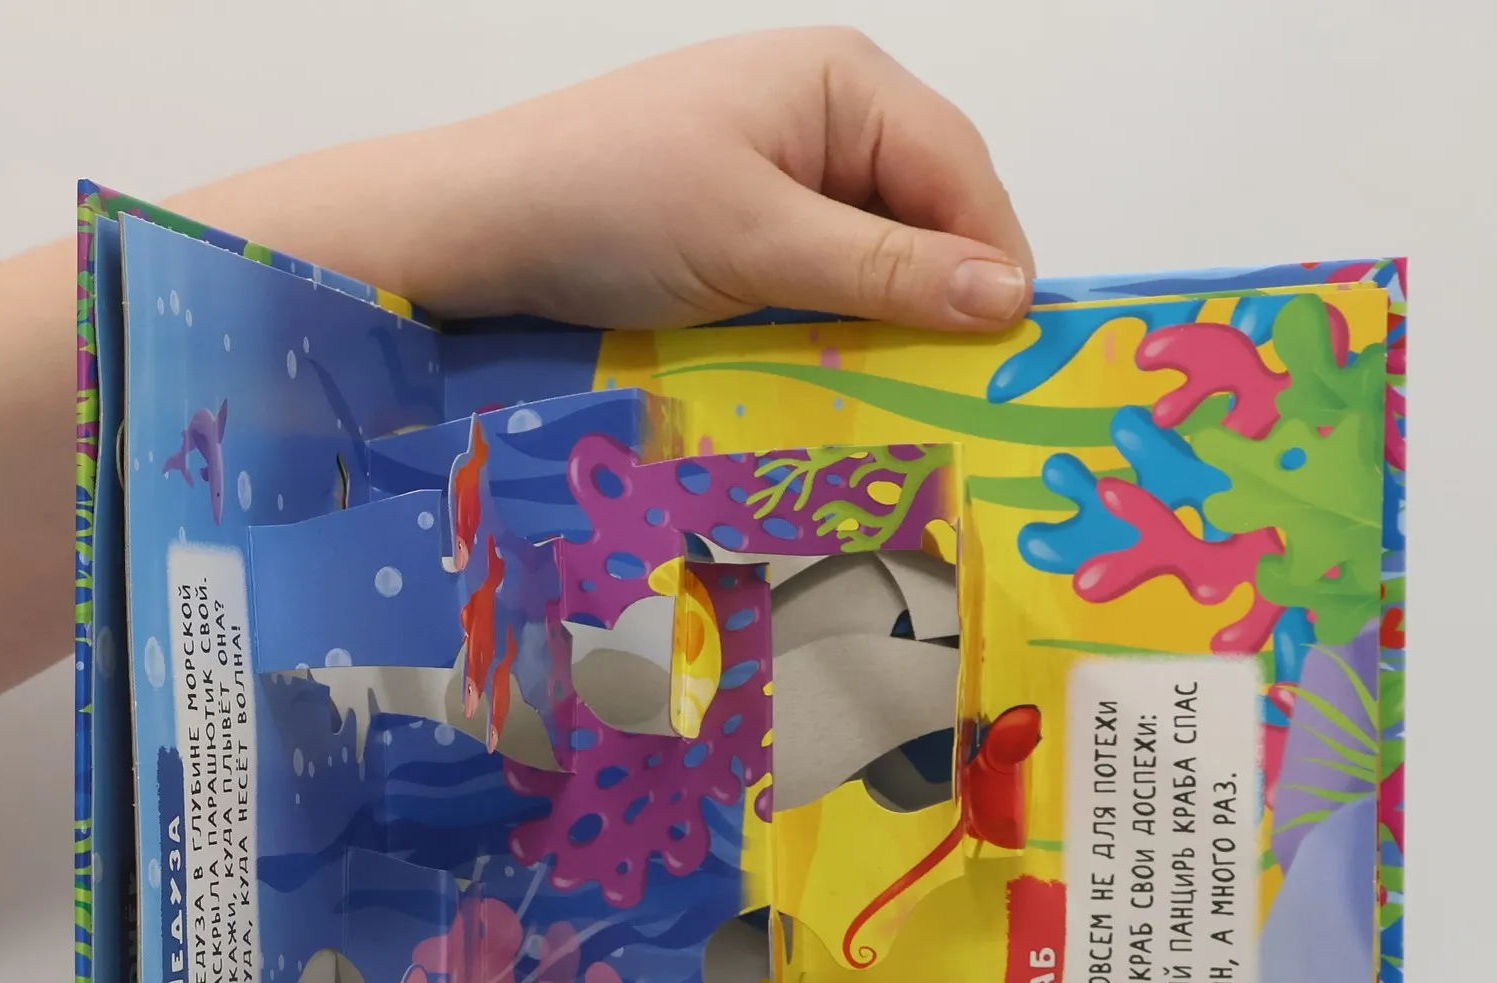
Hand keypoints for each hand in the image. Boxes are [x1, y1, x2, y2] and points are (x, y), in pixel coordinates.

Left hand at [182, 28, 1033, 331]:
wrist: (483, 226)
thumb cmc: (613, 205)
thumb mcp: (760, 242)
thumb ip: (885, 271)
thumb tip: (1009, 299)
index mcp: (843, 81)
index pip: (962, 170)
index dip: (996, 261)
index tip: (1013, 356)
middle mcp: (827, 112)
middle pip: (932, 210)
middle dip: (949, 292)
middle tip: (964, 388)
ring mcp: (787, 165)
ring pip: (883, 250)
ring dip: (895, 316)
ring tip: (909, 388)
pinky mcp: (752, 218)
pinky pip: (830, 271)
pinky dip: (843, 319)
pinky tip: (844, 367)